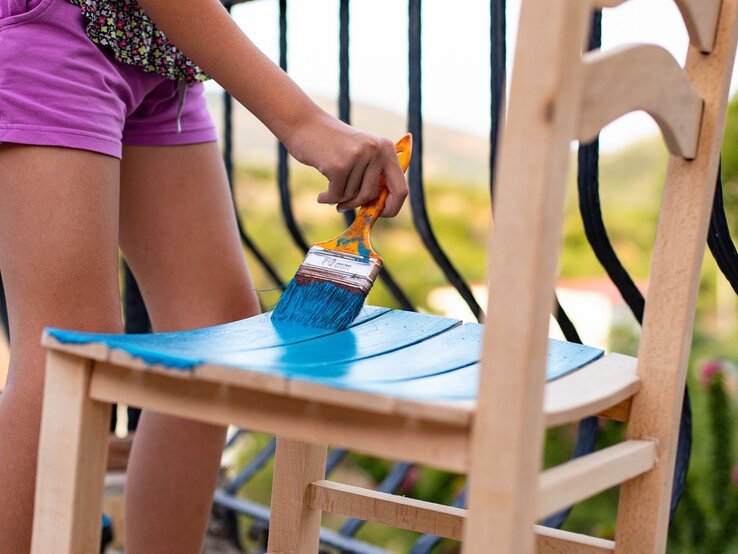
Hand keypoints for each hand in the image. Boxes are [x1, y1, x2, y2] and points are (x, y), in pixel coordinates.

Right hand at [284, 112, 408, 216]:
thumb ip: (374, 175)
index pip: (401, 189)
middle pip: (372, 195)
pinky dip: (328, 198)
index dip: (392, 207)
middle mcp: (376, 150)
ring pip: (352, 195)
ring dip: (339, 198)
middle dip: (357, 204)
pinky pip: (337, 195)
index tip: (379, 213)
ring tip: (329, 190)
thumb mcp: (362, 152)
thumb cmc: (333, 144)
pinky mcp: (339, 165)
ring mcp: (358, 156)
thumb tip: (382, 209)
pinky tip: (321, 196)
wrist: (305, 124)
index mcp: (386, 149)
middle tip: (344, 205)